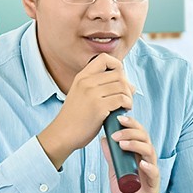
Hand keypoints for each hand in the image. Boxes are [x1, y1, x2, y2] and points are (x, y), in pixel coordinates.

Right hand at [38, 54, 133, 168]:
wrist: (63, 134)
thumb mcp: (82, 94)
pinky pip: (122, 99)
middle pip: (118, 74)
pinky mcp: (99, 107)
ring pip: (122, 86)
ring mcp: (92, 94)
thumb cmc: (75, 117)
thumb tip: (130, 85)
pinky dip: (127, 104)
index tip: (119, 79)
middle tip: (125, 97)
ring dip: (129, 96)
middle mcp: (86, 82)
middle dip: (127, 85)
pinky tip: (123, 110)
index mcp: (82, 77)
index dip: (117, 65)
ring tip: (125, 105)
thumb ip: (100, 86)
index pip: (104, 58)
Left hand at [101, 115, 175, 192]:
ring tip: (123, 144)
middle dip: (130, 131)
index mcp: (138, 154)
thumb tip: (103, 139)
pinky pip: (154, 172)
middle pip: (144, 138)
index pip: (137, 133)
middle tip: (116, 133)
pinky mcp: (153, 184)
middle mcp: (146, 159)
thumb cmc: (129, 191)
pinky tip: (141, 164)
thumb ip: (111, 157)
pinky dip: (148, 167)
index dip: (130, 124)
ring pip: (149, 151)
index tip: (118, 119)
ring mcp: (151, 170)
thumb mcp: (115, 172)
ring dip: (136, 145)